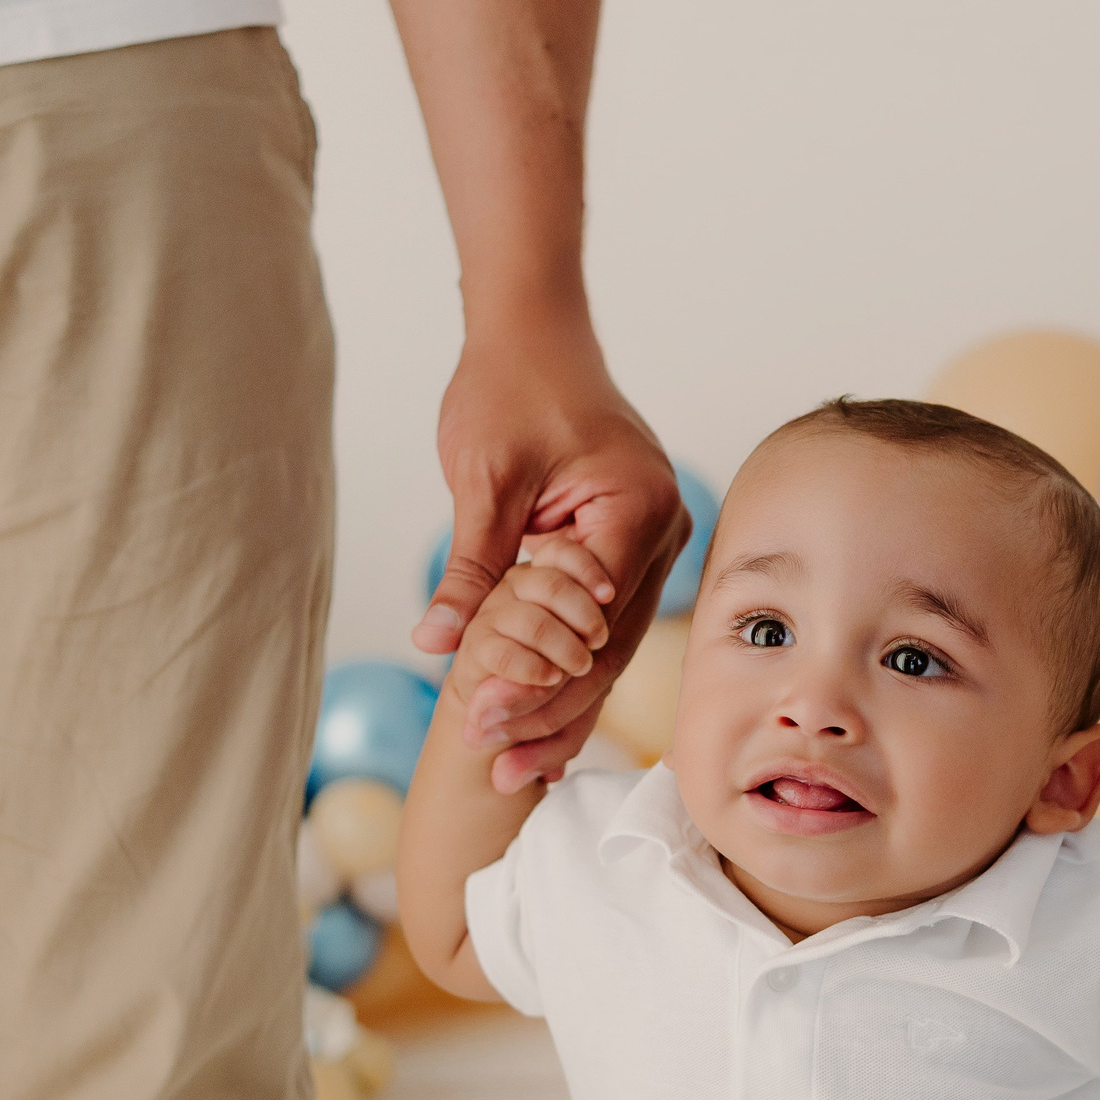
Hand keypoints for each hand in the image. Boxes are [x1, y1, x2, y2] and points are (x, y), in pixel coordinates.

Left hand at [414, 324, 686, 787]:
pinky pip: (605, 627)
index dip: (539, 678)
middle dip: (549, 710)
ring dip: (561, 705)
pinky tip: (538, 726)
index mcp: (635, 509)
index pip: (591, 619)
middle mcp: (662, 531)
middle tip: (494, 764)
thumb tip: (438, 643)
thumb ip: (471, 567)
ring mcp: (654, 544)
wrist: (535, 334)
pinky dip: (570, 672)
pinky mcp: (630, 552)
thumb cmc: (510, 388)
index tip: (483, 722)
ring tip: (513, 766)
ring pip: (611, 649)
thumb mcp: (482, 479)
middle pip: (609, 648)